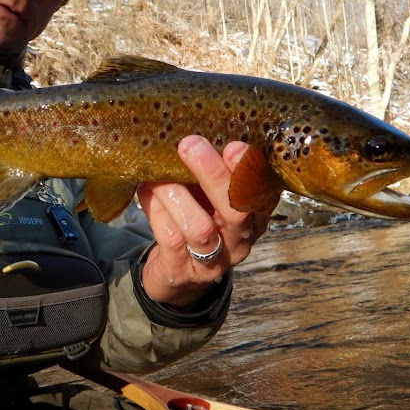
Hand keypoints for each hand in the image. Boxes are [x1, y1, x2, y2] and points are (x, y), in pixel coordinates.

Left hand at [137, 135, 273, 307]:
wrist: (178, 276)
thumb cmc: (198, 220)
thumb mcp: (210, 196)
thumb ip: (211, 172)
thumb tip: (193, 133)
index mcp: (254, 216)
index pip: (262, 194)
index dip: (251, 171)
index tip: (234, 144)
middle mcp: (240, 240)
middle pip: (236, 210)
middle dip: (214, 175)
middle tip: (191, 145)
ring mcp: (213, 261)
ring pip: (199, 227)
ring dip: (175, 194)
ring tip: (157, 174)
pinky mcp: (182, 271)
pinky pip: (170, 238)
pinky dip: (156, 210)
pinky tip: (146, 190)